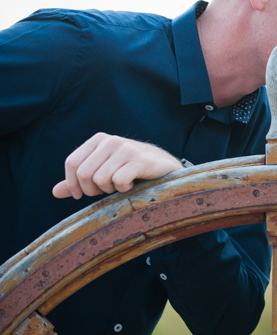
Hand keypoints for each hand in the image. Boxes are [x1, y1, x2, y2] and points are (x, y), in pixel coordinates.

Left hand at [53, 133, 182, 198]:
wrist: (164, 167)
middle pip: (84, 173)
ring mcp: (127, 149)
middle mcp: (111, 140)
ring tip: (121, 184)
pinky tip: (133, 183)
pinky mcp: (141, 160)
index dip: (73, 183)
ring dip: (110, 189)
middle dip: (92, 189)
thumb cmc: (130, 170)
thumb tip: (55, 192)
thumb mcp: (102, 172)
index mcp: (98, 139)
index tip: (80, 195)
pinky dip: (124, 188)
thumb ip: (79, 180)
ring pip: (100, 179)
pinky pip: (119, 181)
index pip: (72, 163)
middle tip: (106, 190)